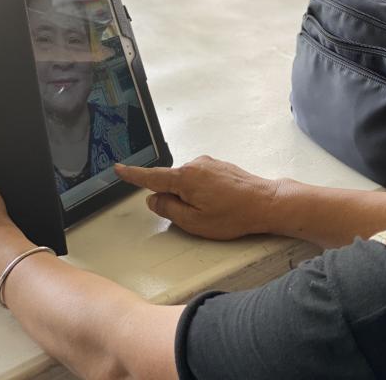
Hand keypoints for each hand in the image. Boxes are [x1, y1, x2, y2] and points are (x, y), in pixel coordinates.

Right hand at [116, 156, 280, 240]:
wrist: (266, 203)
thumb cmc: (233, 215)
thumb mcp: (194, 221)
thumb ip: (168, 209)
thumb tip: (154, 199)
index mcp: (185, 177)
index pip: (151, 177)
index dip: (133, 175)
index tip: (119, 168)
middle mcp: (195, 164)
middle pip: (171, 183)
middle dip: (176, 200)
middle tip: (199, 216)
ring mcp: (209, 163)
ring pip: (187, 183)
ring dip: (192, 197)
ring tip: (216, 211)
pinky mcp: (219, 166)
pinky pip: (201, 180)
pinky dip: (204, 192)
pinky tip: (220, 203)